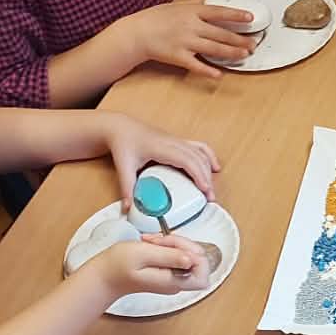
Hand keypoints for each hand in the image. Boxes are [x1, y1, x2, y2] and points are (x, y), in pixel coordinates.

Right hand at [86, 234, 210, 301]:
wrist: (105, 276)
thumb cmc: (118, 266)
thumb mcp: (142, 254)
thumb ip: (168, 256)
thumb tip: (191, 259)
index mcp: (173, 280)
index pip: (203, 272)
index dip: (194, 253)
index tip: (174, 246)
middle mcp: (177, 282)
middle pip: (198, 261)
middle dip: (183, 244)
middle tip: (161, 240)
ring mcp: (173, 277)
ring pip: (188, 255)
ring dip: (173, 243)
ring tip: (153, 241)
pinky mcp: (168, 271)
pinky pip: (177, 255)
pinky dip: (167, 246)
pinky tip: (153, 244)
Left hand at [101, 115, 218, 212]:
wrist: (120, 127)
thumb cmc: (123, 143)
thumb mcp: (124, 167)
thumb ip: (127, 188)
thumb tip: (128, 207)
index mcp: (161, 147)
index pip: (186, 160)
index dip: (198, 174)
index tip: (205, 189)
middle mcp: (172, 142)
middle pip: (197, 158)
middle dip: (206, 178)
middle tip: (209, 197)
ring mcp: (177, 141)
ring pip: (200, 152)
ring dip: (209, 169)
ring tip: (211, 188)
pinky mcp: (178, 142)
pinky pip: (199, 147)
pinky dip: (209, 156)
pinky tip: (214, 167)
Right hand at [123, 0, 259, 78]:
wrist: (137, 33)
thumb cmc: (156, 18)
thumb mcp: (176, 5)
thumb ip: (194, 3)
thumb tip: (210, 0)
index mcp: (192, 11)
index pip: (218, 12)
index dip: (236, 15)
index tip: (250, 17)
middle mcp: (191, 26)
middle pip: (221, 33)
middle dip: (240, 40)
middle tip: (254, 44)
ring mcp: (185, 42)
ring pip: (214, 49)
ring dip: (231, 53)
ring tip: (244, 55)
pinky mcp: (178, 57)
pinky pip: (196, 65)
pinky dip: (208, 71)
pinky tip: (219, 75)